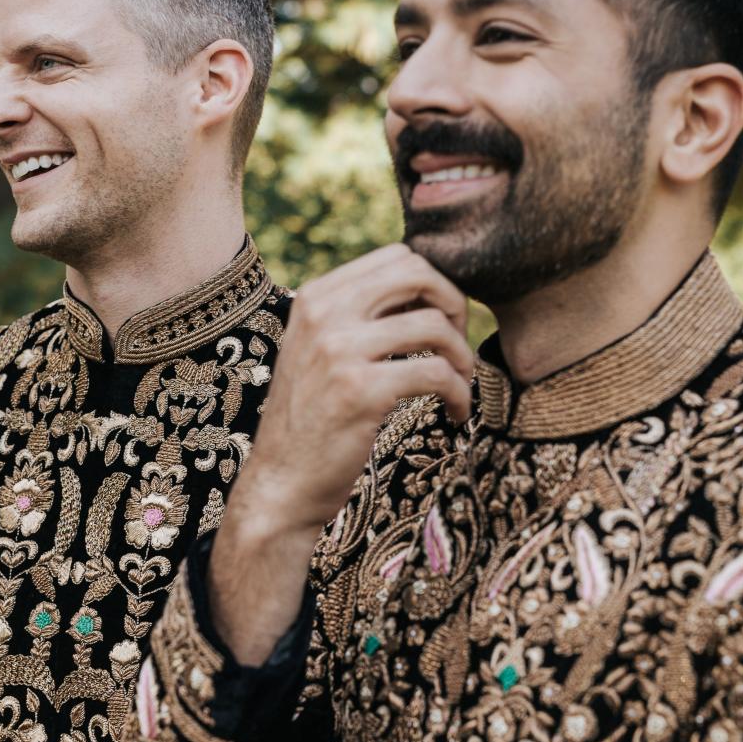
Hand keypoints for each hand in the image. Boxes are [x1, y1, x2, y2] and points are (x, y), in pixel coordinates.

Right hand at [210, 243, 470, 662]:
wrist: (281, 484)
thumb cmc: (312, 420)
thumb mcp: (319, 352)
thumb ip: (357, 316)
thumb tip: (425, 287)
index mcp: (315, 297)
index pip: (396, 257)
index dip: (434, 284)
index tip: (443, 320)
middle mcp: (323, 314)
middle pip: (419, 274)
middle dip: (454, 305)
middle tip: (458, 344)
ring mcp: (340, 351)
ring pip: (435, 325)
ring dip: (461, 356)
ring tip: (459, 384)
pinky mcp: (361, 391)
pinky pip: (436, 373)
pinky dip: (458, 392)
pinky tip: (454, 412)